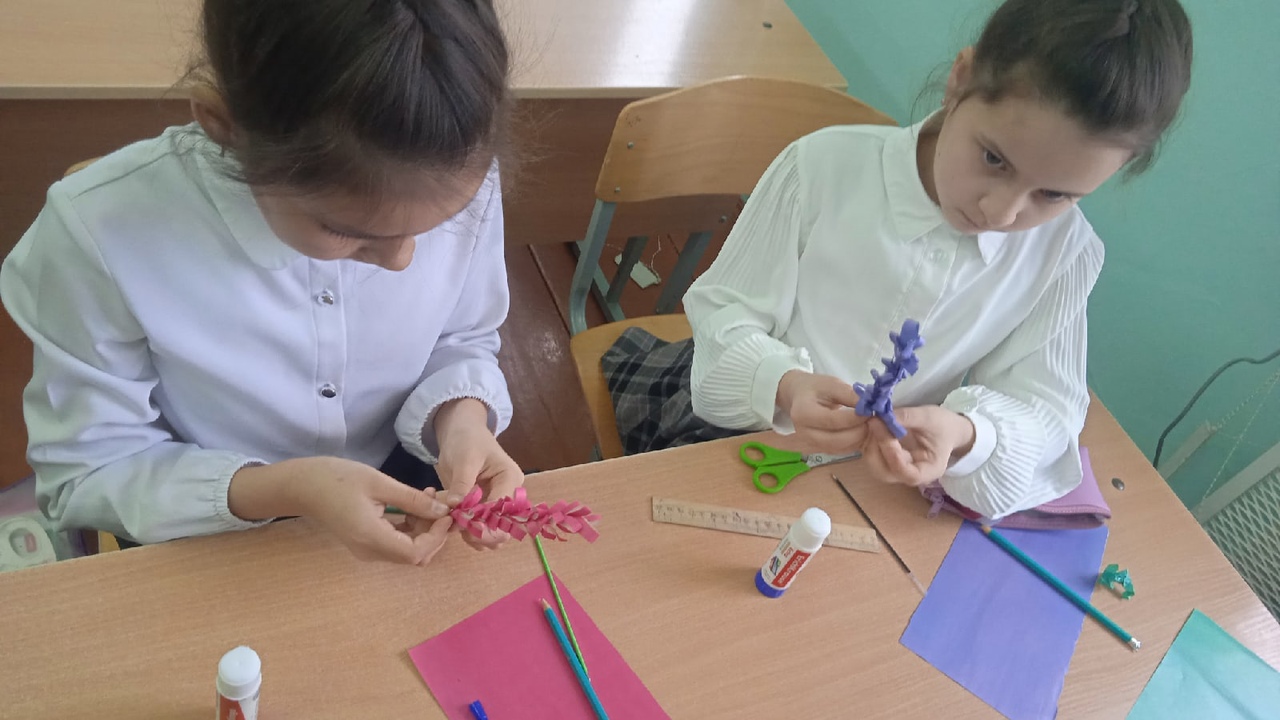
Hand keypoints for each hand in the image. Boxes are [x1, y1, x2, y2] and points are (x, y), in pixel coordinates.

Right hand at [229, 457, 454, 564]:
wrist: (302, 485)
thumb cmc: (337, 478)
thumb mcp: (379, 483)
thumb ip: (412, 500)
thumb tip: (442, 511)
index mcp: (372, 538)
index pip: (416, 553)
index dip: (437, 536)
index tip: (445, 513)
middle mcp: (370, 551)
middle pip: (415, 556)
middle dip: (434, 532)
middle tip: (440, 503)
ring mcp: (367, 550)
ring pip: (408, 550)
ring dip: (424, 528)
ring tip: (428, 498)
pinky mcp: (366, 543)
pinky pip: (396, 542)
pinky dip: (411, 527)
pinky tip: (414, 504)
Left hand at [433, 398, 524, 548]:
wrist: (461, 433)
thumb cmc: (466, 440)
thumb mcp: (464, 459)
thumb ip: (462, 484)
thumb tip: (455, 508)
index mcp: (510, 479)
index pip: (502, 510)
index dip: (482, 521)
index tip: (459, 523)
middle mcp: (509, 495)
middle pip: (503, 528)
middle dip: (480, 534)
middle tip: (456, 528)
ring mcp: (498, 504)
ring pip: (494, 534)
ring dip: (475, 537)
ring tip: (454, 527)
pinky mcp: (486, 510)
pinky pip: (483, 530)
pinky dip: (470, 533)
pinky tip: (455, 526)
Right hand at [775, 370, 870, 453]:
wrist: (799, 397)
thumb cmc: (816, 388)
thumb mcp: (832, 384)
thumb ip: (850, 395)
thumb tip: (870, 406)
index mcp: (803, 412)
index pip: (833, 420)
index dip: (855, 418)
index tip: (870, 410)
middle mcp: (803, 432)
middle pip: (837, 440)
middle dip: (860, 431)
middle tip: (873, 419)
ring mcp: (810, 444)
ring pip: (841, 448)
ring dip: (859, 439)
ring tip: (868, 424)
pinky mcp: (818, 450)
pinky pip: (841, 451)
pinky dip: (854, 443)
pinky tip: (861, 430)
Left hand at [862, 406, 975, 486]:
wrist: (946, 428)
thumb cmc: (943, 425)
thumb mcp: (930, 417)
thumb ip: (907, 417)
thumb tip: (882, 415)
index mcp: (928, 471)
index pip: (906, 473)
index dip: (892, 453)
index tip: (883, 428)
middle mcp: (910, 476)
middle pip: (885, 473)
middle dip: (876, 449)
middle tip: (874, 423)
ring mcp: (897, 470)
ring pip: (875, 466)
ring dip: (869, 444)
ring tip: (873, 422)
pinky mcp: (888, 461)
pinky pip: (873, 456)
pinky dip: (868, 442)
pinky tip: (872, 425)